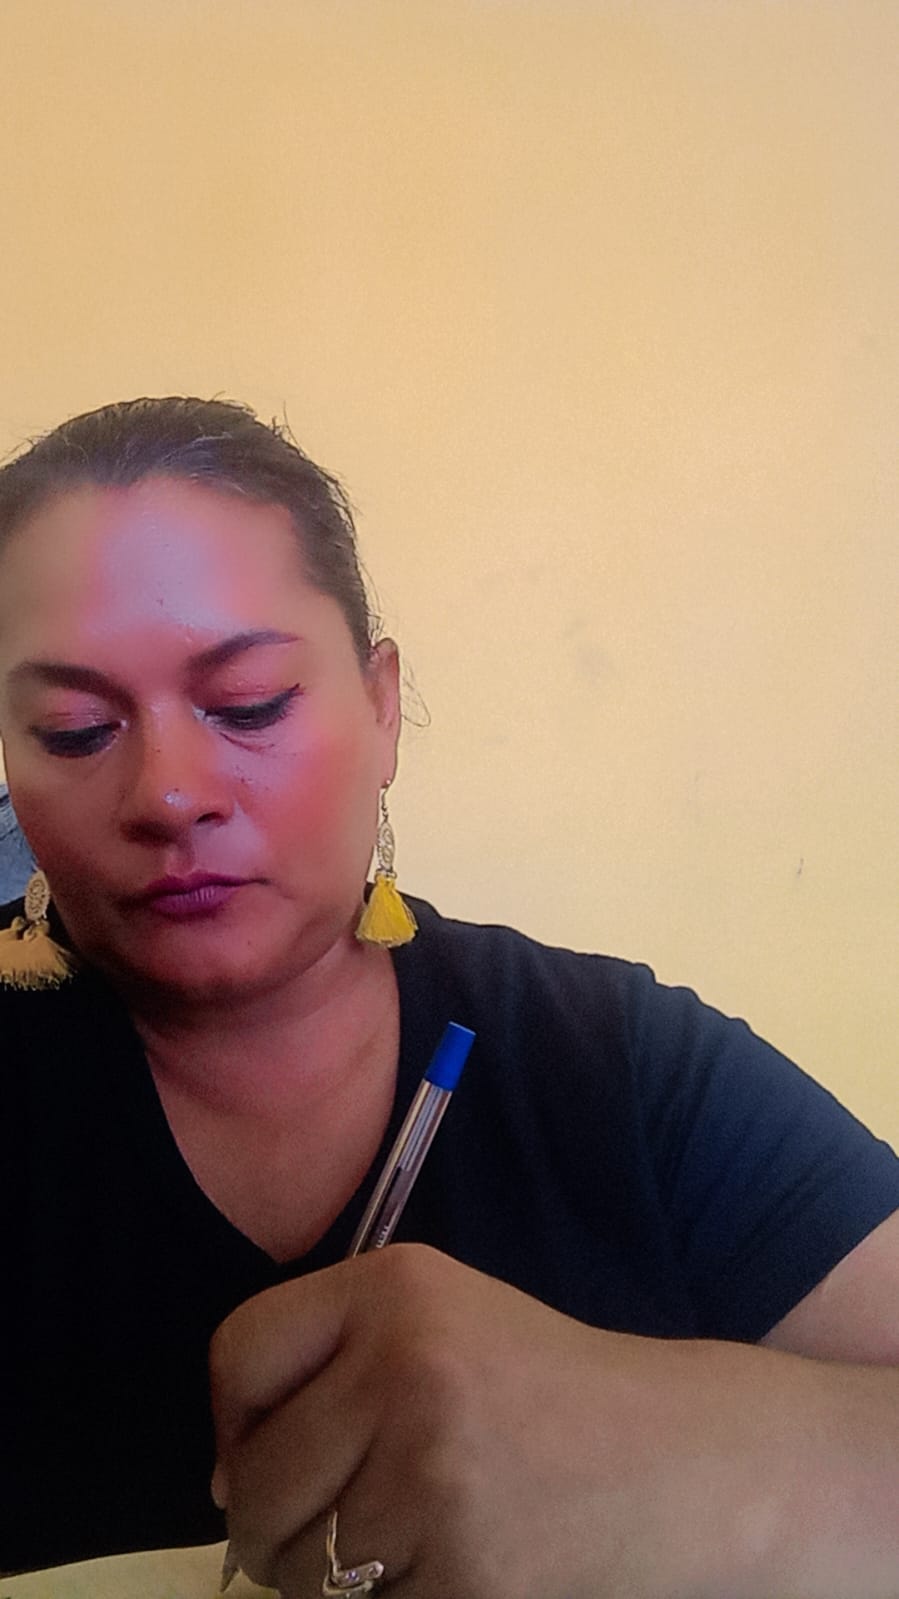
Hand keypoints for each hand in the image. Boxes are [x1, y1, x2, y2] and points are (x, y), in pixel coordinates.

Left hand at [208, 1245, 777, 1598]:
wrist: (689, 1462)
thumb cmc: (549, 1391)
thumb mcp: (442, 1325)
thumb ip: (330, 1365)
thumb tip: (223, 1479)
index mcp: (397, 1286)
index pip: (239, 1353)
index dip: (236, 1419)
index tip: (270, 1449)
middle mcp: (407, 1364)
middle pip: (253, 1482)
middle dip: (275, 1525)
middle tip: (346, 1522)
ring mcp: (436, 1472)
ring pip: (299, 1568)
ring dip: (331, 1579)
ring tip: (412, 1540)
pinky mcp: (466, 1573)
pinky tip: (453, 1568)